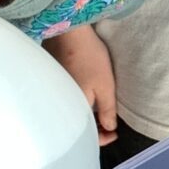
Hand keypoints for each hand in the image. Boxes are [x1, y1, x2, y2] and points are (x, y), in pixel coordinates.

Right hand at [47, 25, 117, 144]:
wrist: (67, 30)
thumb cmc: (88, 57)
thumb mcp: (105, 85)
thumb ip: (108, 110)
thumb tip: (110, 128)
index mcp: (73, 109)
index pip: (87, 135)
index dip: (104, 137)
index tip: (116, 132)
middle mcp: (59, 106)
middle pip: (77, 125)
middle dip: (94, 128)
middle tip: (110, 123)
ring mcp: (54, 94)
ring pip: (72, 112)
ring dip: (85, 115)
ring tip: (101, 110)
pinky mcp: (52, 82)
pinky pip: (66, 100)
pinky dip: (77, 102)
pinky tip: (87, 96)